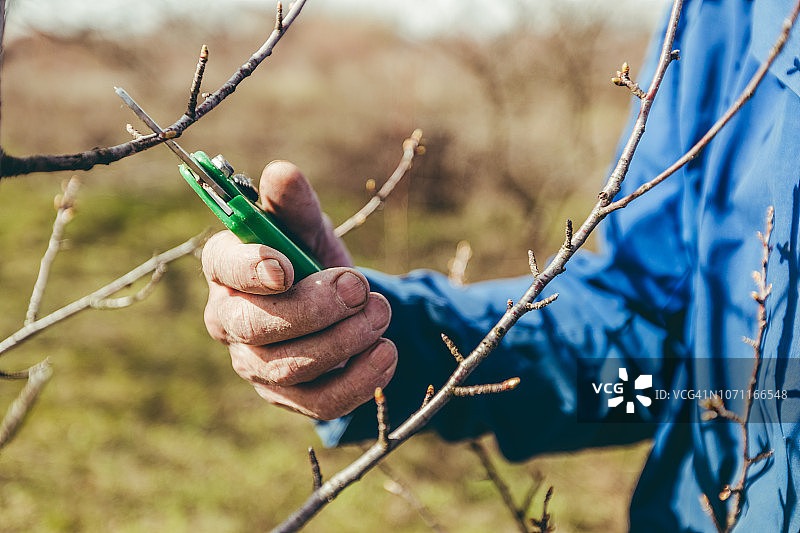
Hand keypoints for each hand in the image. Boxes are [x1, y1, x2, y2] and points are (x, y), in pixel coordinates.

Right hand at [202, 161, 396, 419]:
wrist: (337, 305)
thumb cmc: (311, 257)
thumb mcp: (308, 227)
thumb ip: (295, 204)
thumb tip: (281, 173)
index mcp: (225, 267)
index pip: (223, 267)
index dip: (251, 268)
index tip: (288, 266)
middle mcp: (228, 319)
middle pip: (255, 326)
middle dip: (313, 310)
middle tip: (360, 289)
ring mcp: (254, 364)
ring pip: (287, 368)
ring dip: (342, 342)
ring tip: (380, 313)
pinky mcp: (286, 397)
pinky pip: (317, 403)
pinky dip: (358, 382)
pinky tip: (386, 354)